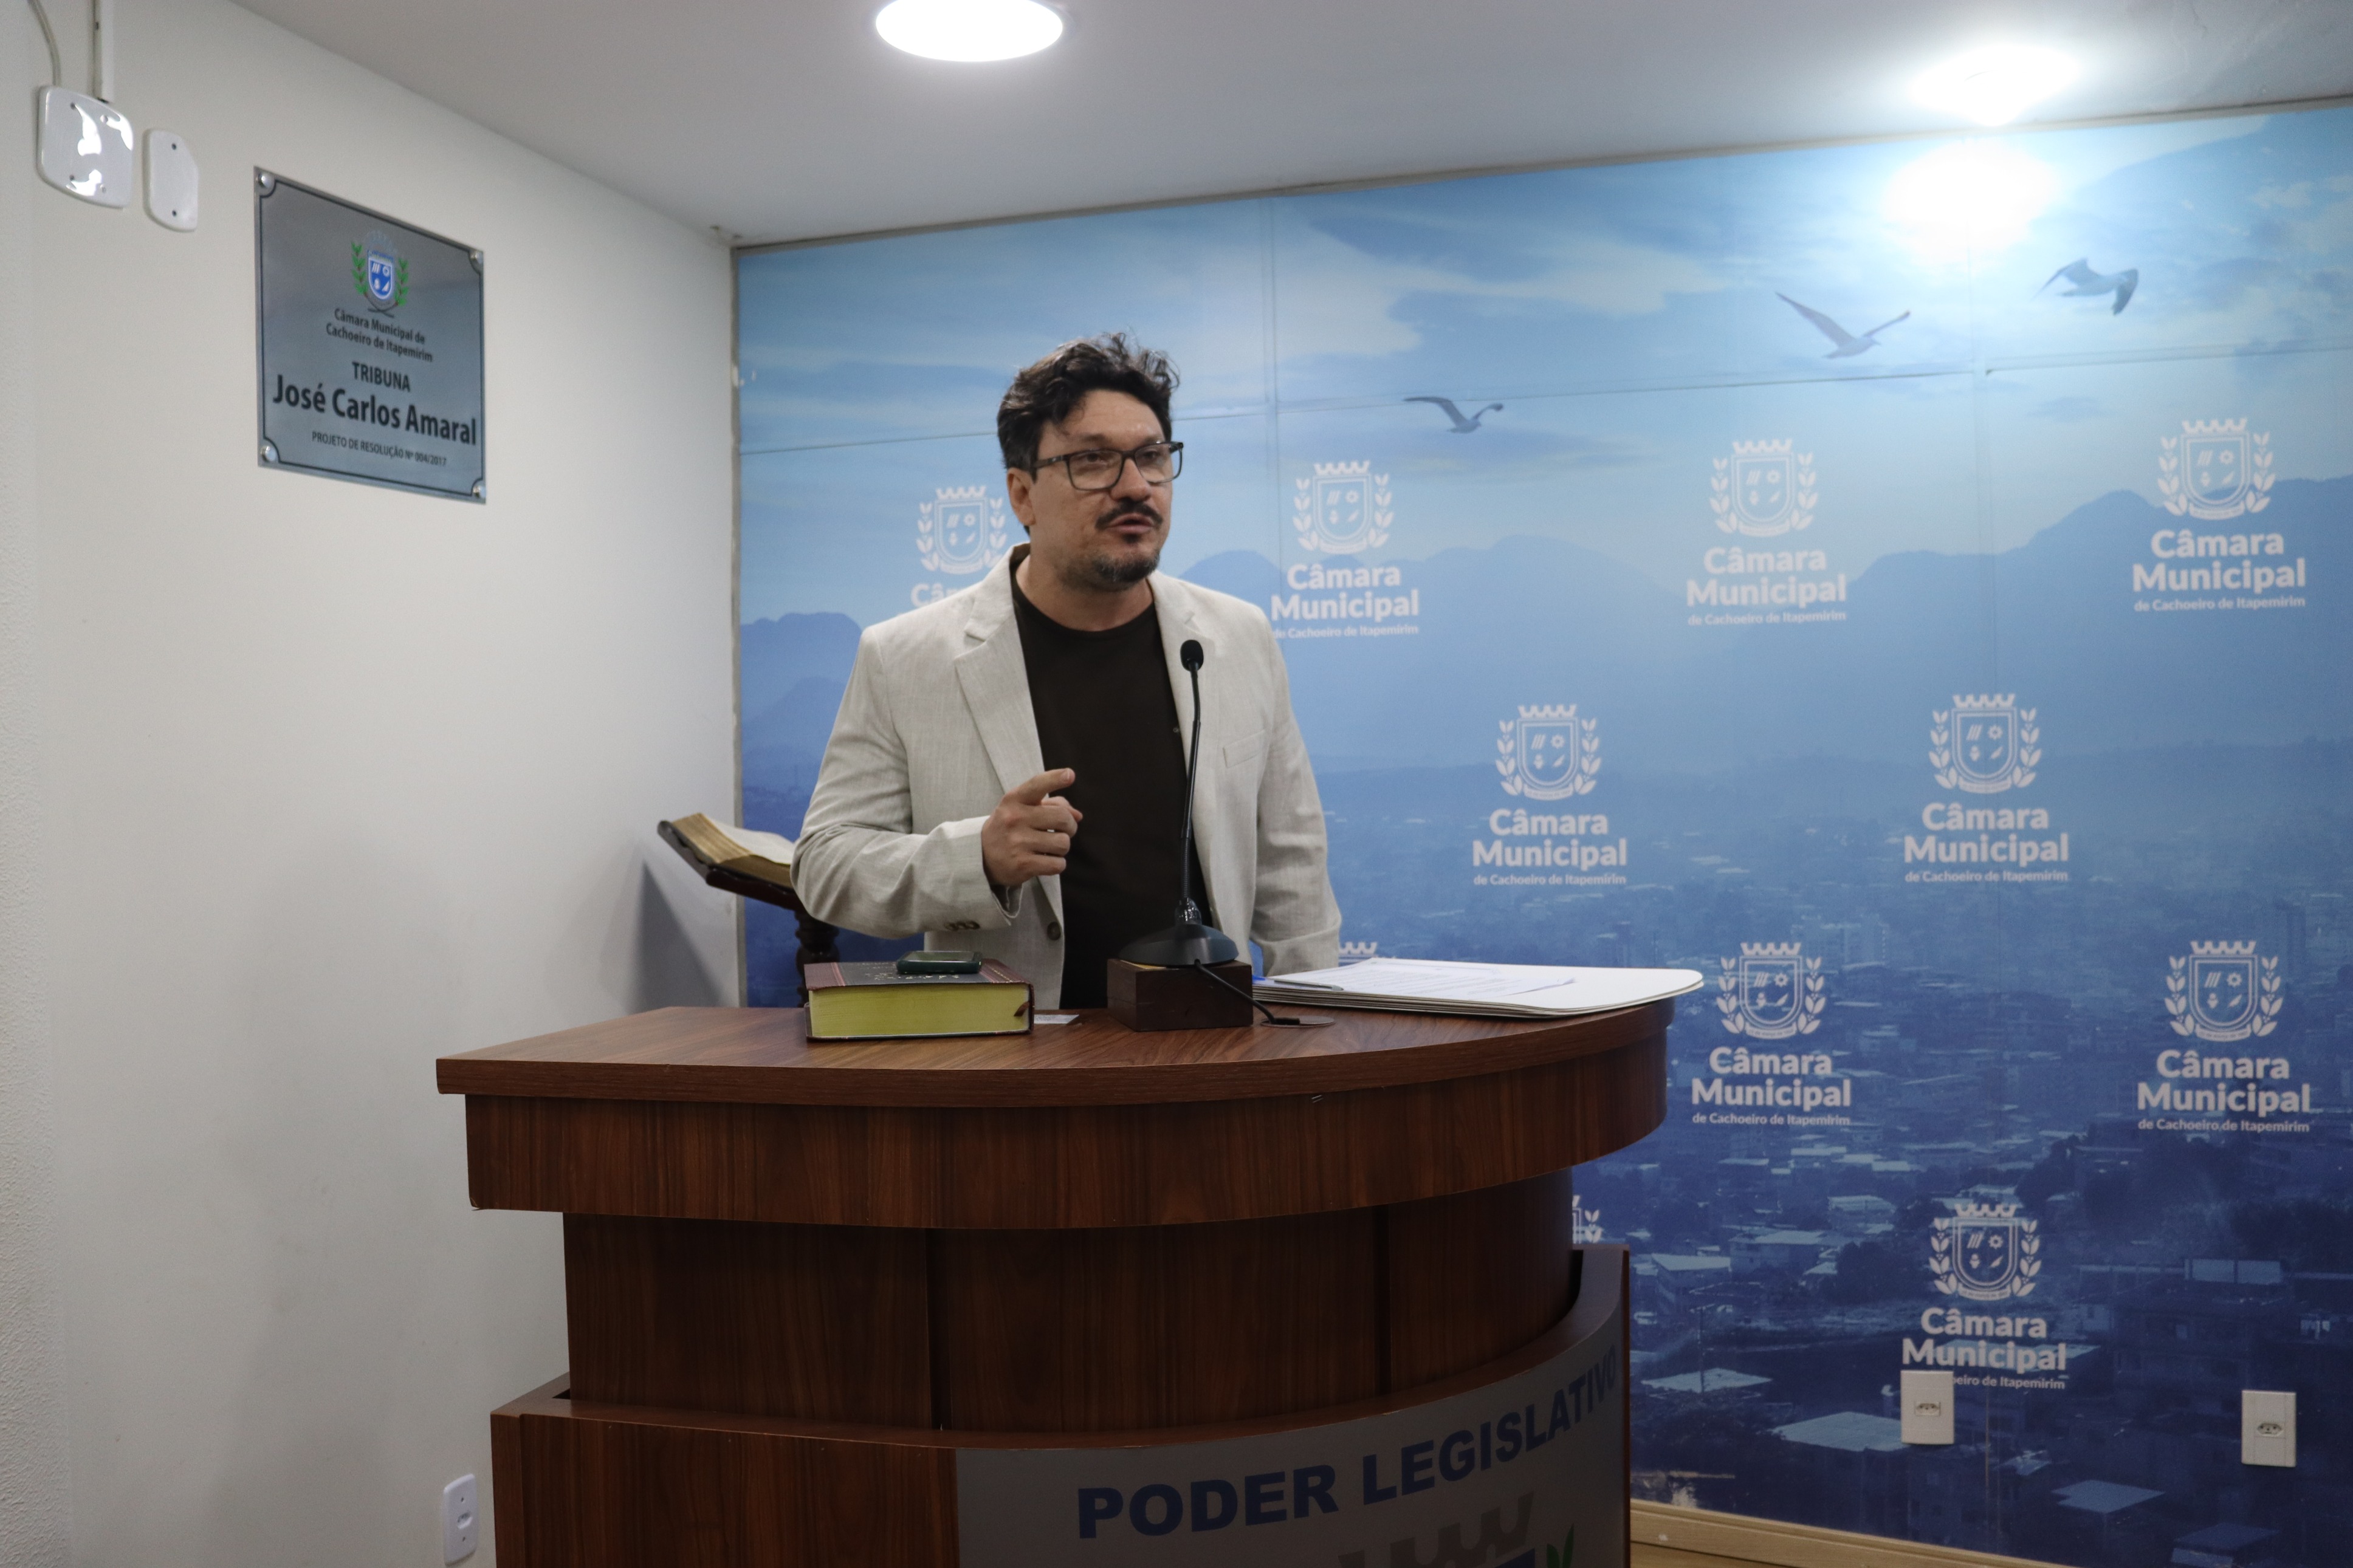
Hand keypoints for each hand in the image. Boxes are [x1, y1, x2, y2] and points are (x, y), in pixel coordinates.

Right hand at [982, 769, 1082, 888]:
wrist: (981, 855)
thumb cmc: (1010, 827)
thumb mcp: (1022, 808)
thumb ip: (1052, 805)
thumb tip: (1078, 815)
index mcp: (1014, 800)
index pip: (1037, 785)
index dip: (1055, 779)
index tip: (1069, 775)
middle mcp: (1015, 819)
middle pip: (1063, 819)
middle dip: (1070, 826)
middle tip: (1062, 830)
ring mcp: (1017, 843)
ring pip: (1063, 843)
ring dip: (1062, 847)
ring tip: (1049, 846)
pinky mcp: (1022, 865)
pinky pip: (1057, 864)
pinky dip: (1057, 864)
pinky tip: (1045, 860)